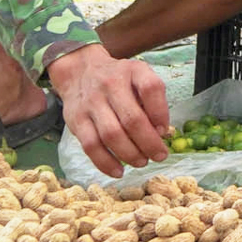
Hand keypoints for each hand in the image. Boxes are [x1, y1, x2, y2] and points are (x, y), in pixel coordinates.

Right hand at [48, 45, 169, 177]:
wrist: (81, 71)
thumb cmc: (119, 80)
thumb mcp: (139, 77)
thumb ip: (152, 100)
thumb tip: (162, 133)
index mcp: (133, 70)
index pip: (151, 88)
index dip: (161, 113)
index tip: (165, 131)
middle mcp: (111, 84)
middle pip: (132, 119)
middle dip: (149, 143)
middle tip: (160, 156)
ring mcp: (92, 102)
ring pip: (111, 135)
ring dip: (130, 154)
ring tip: (142, 162)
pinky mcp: (76, 119)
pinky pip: (91, 146)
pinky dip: (106, 163)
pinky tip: (119, 171)